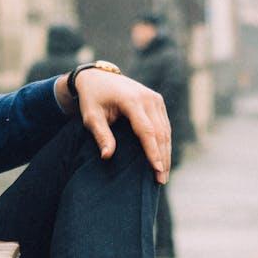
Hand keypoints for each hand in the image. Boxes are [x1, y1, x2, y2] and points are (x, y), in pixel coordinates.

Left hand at [55, 70, 171, 183]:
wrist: (97, 77)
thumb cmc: (92, 99)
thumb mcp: (91, 116)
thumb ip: (101, 135)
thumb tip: (107, 156)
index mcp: (131, 100)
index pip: (146, 130)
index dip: (152, 151)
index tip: (156, 170)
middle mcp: (148, 98)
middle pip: (161, 132)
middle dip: (162, 157)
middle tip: (161, 180)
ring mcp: (155, 98)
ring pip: (166, 130)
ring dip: (166, 153)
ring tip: (163, 175)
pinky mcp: (157, 101)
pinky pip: (165, 125)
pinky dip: (165, 143)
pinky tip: (163, 159)